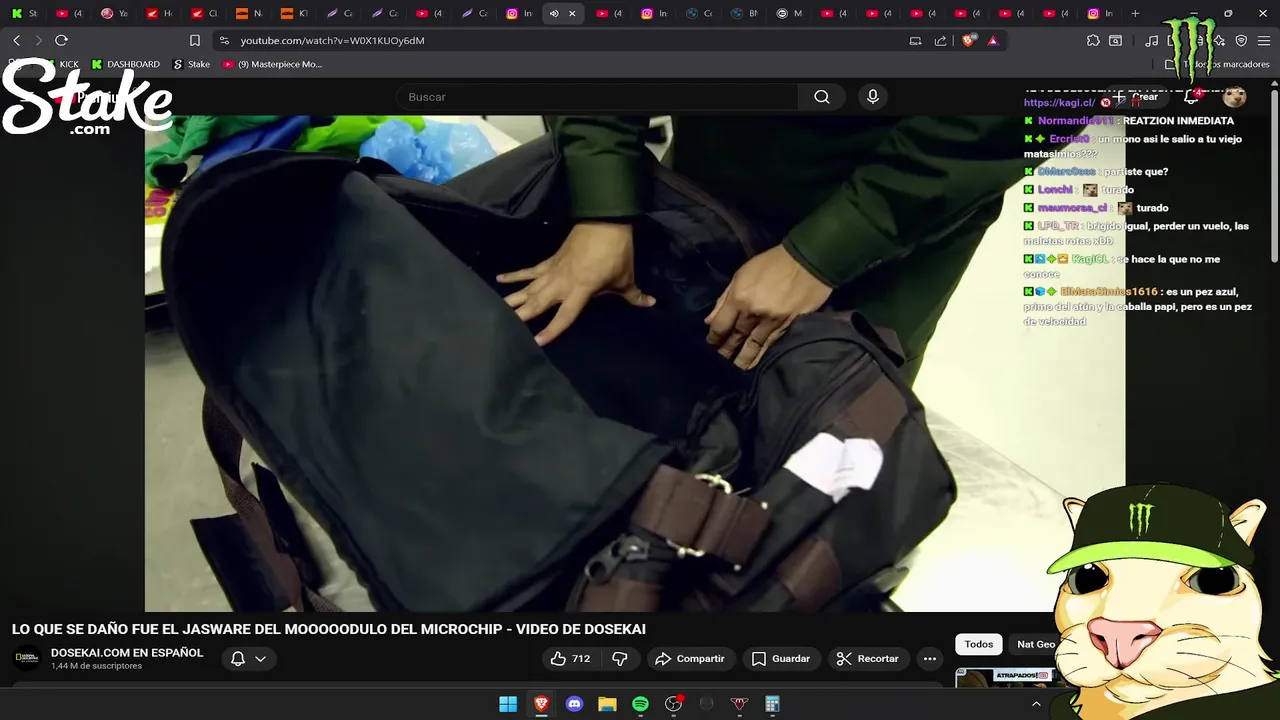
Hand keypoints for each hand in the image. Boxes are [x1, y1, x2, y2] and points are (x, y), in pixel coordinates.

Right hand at [497, 221, 654, 345]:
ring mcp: (552, 271)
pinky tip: (498, 279)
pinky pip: (529, 271)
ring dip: (512, 300)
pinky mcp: (550, 260)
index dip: (551, 329)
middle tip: (502, 327)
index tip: (537, 343)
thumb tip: (651, 303)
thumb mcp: (626, 277)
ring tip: (494, 310)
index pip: (564, 316)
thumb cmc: (616, 253)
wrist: (605, 221)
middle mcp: (561, 283)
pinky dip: (514, 275)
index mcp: (580, 291)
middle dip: (521, 316)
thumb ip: (634, 295)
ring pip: (528, 289)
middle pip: (537, 303)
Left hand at [706, 244, 832, 369]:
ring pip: (752, 346)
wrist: (808, 261)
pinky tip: (755, 363)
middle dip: (726, 351)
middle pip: (735, 338)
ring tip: (735, 368)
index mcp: (739, 298)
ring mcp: (771, 322)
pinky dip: (761, 355)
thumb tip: (710, 320)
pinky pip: (771, 344)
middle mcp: (753, 313)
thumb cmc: (773, 264)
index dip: (713, 338)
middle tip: (719, 362)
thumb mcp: (743, 273)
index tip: (710, 345)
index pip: (720, 326)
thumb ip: (724, 298)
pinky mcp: (787, 326)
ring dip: (742, 359)